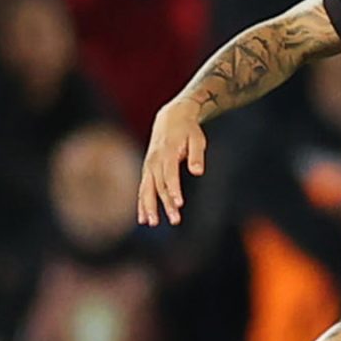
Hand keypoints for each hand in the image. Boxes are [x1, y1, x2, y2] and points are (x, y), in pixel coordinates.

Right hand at [139, 102, 206, 225]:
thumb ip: (196, 155)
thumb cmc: (187, 129)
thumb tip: (198, 172)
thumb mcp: (197, 138)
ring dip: (149, 207)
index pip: (170, 175)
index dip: (174, 189)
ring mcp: (149, 166)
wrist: (170, 117)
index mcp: (167, 153)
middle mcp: (155, 161)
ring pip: (147, 189)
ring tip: (152, 223)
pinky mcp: (147, 169)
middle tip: (174, 220)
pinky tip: (143, 218)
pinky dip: (142, 203)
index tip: (179, 203)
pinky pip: (143, 188)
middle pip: (159, 185)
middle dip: (165, 204)